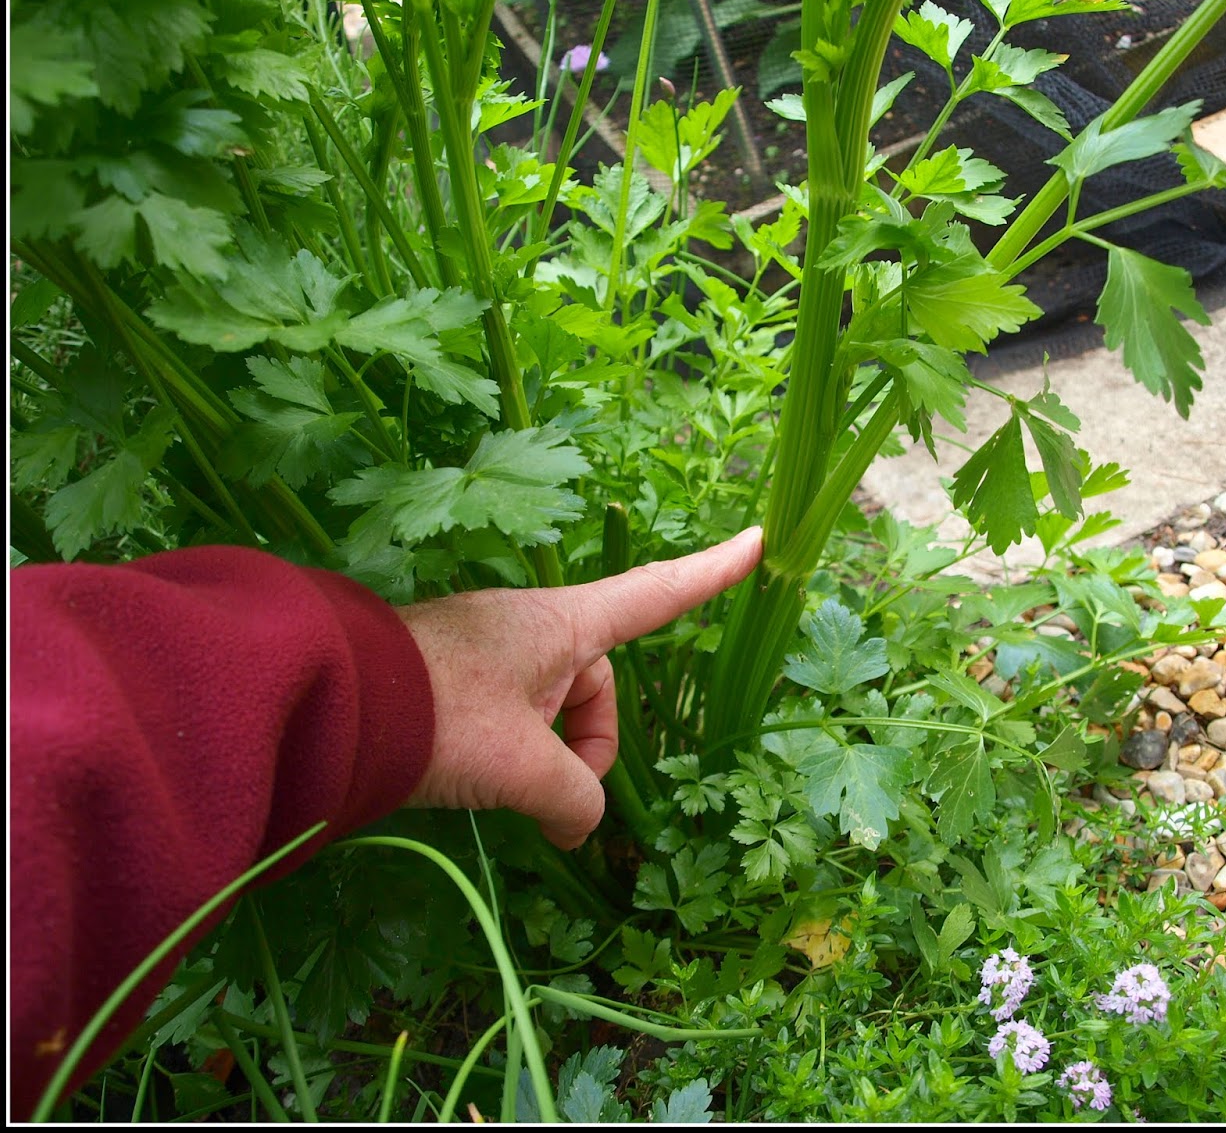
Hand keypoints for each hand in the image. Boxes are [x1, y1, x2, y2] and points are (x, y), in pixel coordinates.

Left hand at [396, 527, 762, 847]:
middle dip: (587, 746)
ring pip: (550, 712)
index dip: (711, 574)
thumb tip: (580, 823)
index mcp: (563, 623)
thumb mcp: (524, 766)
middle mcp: (531, 625)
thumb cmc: (440, 715)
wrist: (326, 705)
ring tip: (499, 793)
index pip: (656, 594)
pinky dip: (506, 757)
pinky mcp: (452, 677)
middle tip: (551, 796)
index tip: (758, 543)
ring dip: (541, 759)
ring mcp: (488, 650)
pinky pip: (507, 717)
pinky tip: (470, 785)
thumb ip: (575, 798)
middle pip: (597, 686)